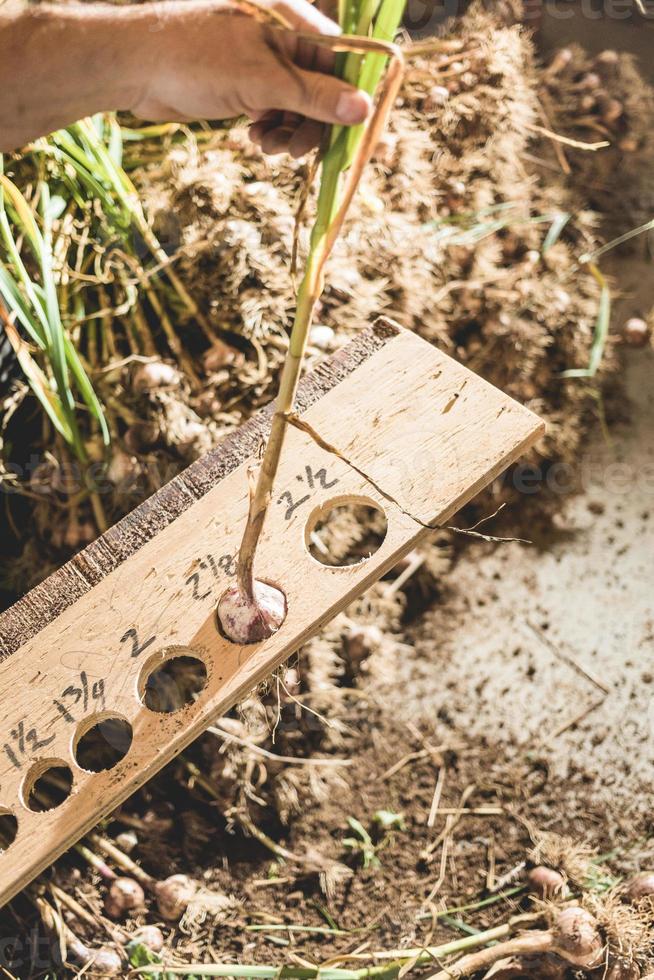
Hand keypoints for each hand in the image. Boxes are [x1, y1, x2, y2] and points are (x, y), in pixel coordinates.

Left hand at [132, 0, 370, 156]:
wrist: (136, 68)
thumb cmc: (195, 58)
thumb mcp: (262, 80)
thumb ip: (315, 96)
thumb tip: (362, 110)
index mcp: (291, 25)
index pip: (341, 63)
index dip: (348, 100)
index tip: (349, 134)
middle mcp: (282, 42)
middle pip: (322, 92)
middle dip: (312, 125)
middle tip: (295, 151)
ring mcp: (263, 66)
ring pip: (298, 108)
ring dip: (290, 133)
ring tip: (268, 146)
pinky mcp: (245, 87)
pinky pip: (275, 114)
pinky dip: (271, 131)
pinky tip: (255, 139)